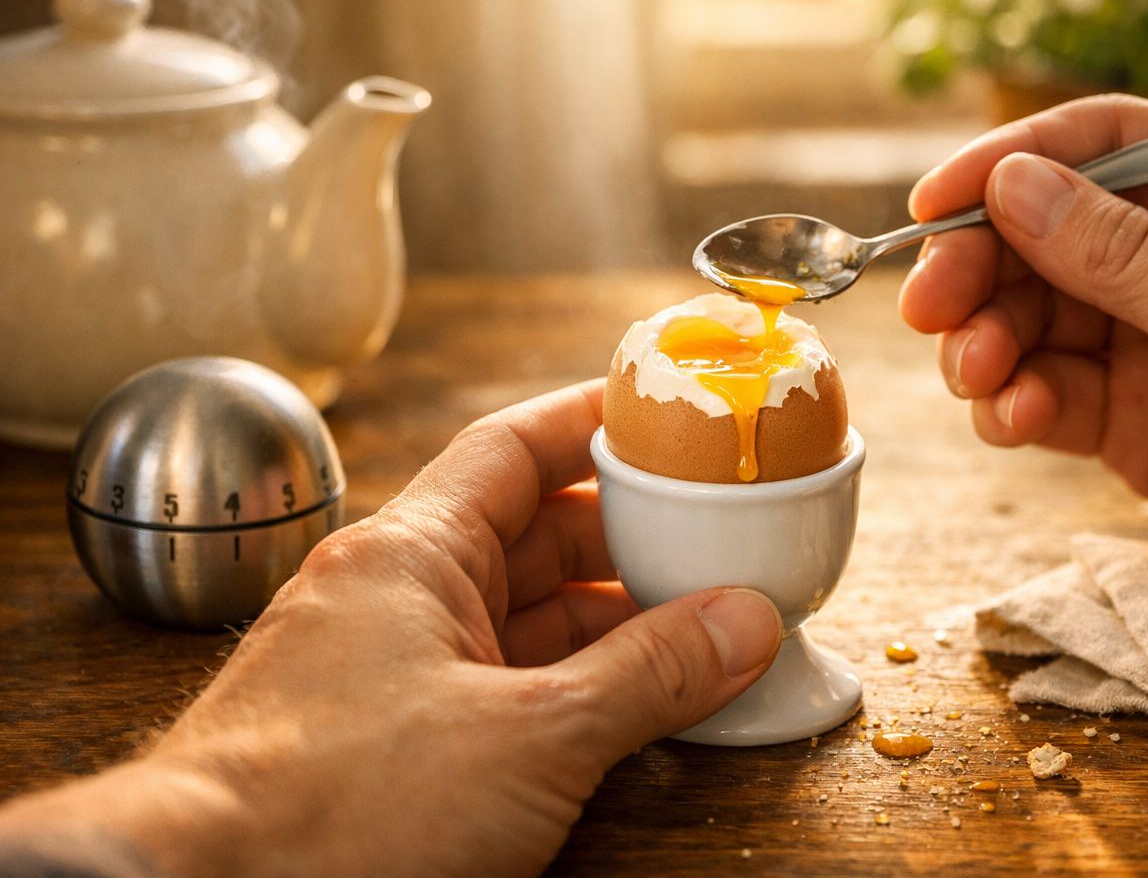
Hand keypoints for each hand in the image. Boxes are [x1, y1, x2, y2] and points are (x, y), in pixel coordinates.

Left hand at [0, 381, 781, 876]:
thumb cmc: (328, 811)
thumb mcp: (529, 736)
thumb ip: (647, 676)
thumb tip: (741, 624)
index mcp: (410, 553)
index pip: (515, 446)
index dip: (595, 421)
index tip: (665, 414)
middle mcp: (393, 597)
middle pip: (528, 533)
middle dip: (623, 536)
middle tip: (709, 537)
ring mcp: (386, 669)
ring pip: (516, 615)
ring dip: (602, 621)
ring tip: (691, 625)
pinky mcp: (386, 738)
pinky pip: (497, 681)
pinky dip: (565, 682)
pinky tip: (623, 700)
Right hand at [900, 94, 1147, 577]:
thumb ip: (1123, 257)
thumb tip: (1011, 182)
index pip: (1106, 142)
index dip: (1011, 160)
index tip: (935, 200)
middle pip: (1049, 233)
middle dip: (982, 268)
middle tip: (930, 308)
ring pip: (1036, 316)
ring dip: (989, 342)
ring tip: (977, 377)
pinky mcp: (1136, 415)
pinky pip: (1050, 392)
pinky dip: (1016, 403)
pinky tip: (1012, 420)